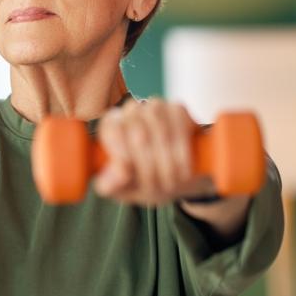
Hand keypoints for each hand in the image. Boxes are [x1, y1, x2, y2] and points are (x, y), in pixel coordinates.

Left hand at [92, 98, 215, 204]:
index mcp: (111, 125)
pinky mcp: (178, 109)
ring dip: (167, 163)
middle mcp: (131, 111)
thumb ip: (112, 186)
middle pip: (137, 132)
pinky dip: (183, 154)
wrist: (178, 177)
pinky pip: (181, 128)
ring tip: (170, 184)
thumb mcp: (124, 189)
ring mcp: (156, 106)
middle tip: (156, 188)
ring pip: (161, 131)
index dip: (119, 151)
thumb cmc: (143, 181)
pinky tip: (184, 172)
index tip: (127, 175)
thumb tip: (118, 176)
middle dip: (147, 167)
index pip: (111, 128)